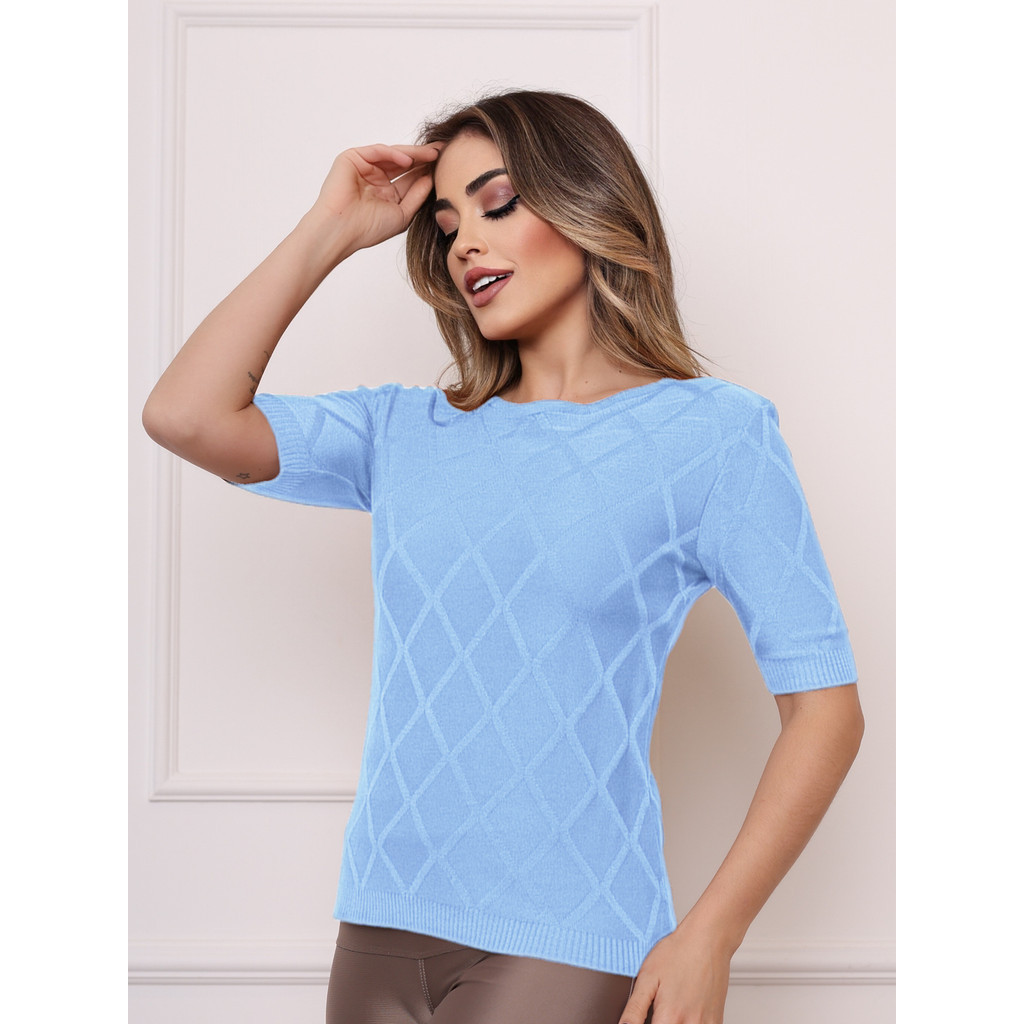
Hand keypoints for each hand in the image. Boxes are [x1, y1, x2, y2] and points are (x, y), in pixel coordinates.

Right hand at [310, 143, 439, 254]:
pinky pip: (377, 151)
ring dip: (413, 153)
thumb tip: (432, 178)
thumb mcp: (403, 213)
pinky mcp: (352, 158)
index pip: (410, 177)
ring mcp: (363, 167)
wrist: (342, 231)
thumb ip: (417, 195)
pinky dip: (393, 154)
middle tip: (444, 150)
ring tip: (433, 153)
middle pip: (403, 163)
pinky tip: (409, 160)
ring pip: (393, 155)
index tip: (446, 165)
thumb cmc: (369, 229)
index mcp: (386, 192)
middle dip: (424, 157)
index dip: (427, 170)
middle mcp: (375, 178)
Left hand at [618, 923, 731, 1023]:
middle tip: (656, 1009)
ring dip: (673, 1022)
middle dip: (659, 1021)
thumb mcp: (647, 977)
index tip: (644, 1018)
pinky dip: (688, 1022)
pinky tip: (684, 1010)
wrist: (708, 939)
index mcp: (670, 1017)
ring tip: (669, 1007)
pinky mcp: (716, 1021)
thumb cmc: (679, 952)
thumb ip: (634, 1009)